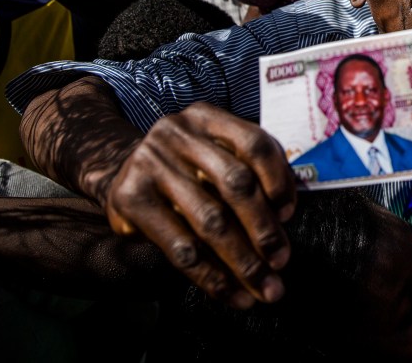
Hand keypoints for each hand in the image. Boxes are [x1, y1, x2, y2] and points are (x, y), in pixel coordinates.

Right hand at [101, 103, 296, 308]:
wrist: (121, 175)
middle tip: (282, 261)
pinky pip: (181, 247)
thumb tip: (284, 218)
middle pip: (235, 183)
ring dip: (243, 262)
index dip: (278, 179)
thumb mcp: (213, 155)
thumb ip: (248, 170)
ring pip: (210, 221)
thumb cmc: (185, 170)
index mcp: (206, 117)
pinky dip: (212, 277)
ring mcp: (150, 163)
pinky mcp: (130, 198)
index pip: (254, 143)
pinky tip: (232, 294)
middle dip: (264, 228)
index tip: (289, 214)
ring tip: (264, 288)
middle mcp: (177, 133)